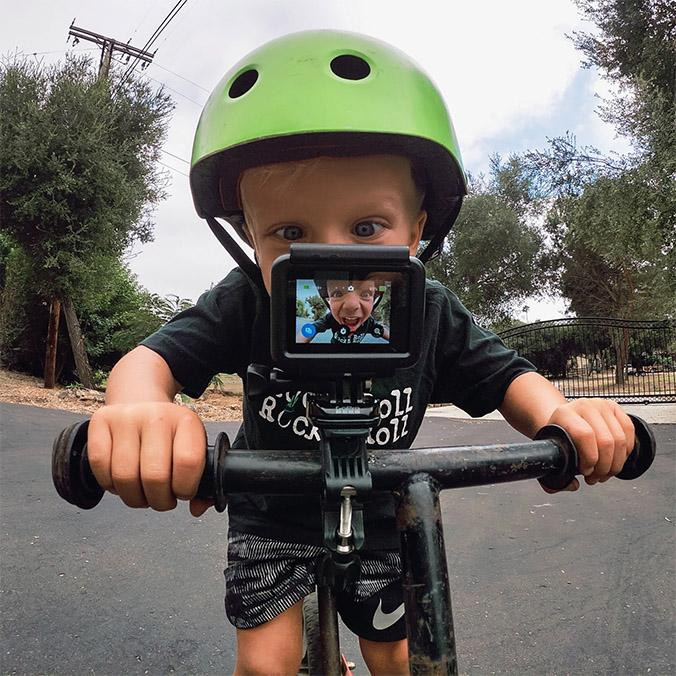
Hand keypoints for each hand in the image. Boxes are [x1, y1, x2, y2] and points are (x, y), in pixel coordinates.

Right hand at [87, 402, 212, 515]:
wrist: (141, 401)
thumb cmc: (169, 435)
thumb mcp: (194, 448)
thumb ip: (203, 481)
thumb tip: (197, 508)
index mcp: (187, 421)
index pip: (188, 463)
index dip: (185, 489)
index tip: (182, 493)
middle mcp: (157, 415)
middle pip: (154, 476)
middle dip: (159, 500)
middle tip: (161, 499)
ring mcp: (126, 417)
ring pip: (125, 477)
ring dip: (134, 498)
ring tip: (143, 494)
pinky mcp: (100, 421)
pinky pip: (100, 467)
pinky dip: (110, 485)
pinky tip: (122, 482)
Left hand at [540, 398, 634, 492]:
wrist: (565, 420)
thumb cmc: (559, 438)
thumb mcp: (550, 454)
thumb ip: (552, 479)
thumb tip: (574, 485)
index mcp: (564, 413)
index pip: (584, 435)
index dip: (589, 459)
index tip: (585, 472)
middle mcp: (584, 405)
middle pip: (606, 441)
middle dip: (604, 467)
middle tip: (596, 477)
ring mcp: (602, 404)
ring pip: (620, 440)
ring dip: (616, 464)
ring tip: (605, 473)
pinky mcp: (616, 408)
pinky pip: (629, 433)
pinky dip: (625, 452)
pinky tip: (615, 460)